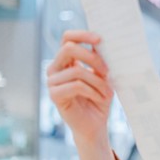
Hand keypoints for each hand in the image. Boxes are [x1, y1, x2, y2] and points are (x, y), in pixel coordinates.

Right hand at [47, 30, 113, 144]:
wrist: (95, 125)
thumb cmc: (99, 99)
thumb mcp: (103, 76)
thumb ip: (99, 60)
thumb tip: (101, 43)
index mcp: (66, 60)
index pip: (67, 38)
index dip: (82, 35)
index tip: (100, 39)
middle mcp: (56, 68)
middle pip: (69, 48)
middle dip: (93, 58)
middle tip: (107, 70)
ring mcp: (52, 81)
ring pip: (77, 70)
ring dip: (97, 81)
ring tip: (107, 92)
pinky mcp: (54, 95)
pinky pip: (76, 85)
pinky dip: (93, 91)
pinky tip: (99, 98)